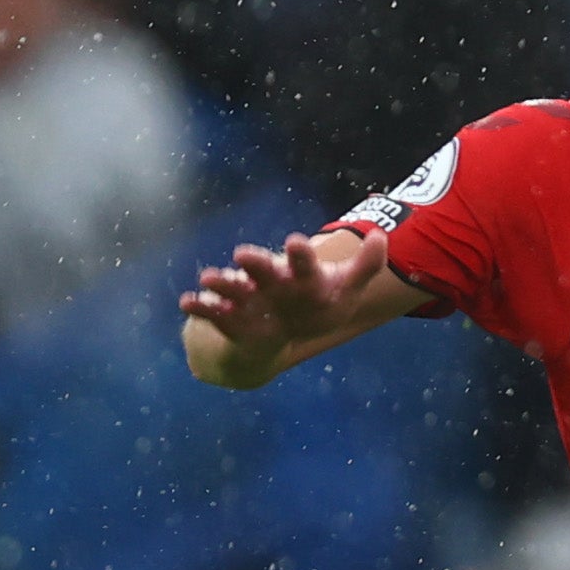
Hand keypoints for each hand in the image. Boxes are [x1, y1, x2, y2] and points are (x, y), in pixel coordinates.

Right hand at [180, 229, 387, 378]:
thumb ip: (365, 266)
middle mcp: (271, 280)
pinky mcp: (230, 317)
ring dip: (221, 283)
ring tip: (209, 278)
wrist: (286, 331)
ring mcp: (248, 297)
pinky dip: (200, 306)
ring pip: (234, 287)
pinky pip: (212, 311)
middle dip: (255, 262)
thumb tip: (382, 237)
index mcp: (300, 273)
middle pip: (263, 269)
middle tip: (244, 254)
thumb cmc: (317, 302)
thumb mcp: (346, 289)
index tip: (297, 242)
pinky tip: (187, 301)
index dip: (300, 254)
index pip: (303, 262)